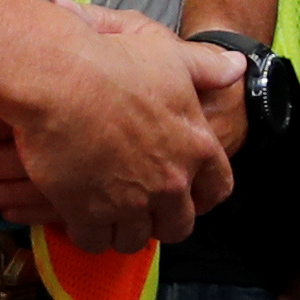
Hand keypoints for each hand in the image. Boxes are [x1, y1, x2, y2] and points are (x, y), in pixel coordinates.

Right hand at [0, 14, 240, 248]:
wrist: (61, 80)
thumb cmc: (116, 62)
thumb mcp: (171, 58)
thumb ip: (207, 68)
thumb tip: (238, 67)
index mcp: (197, 148)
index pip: (217, 190)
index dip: (203, 197)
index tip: (189, 197)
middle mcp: (170, 182)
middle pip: (177, 226)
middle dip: (163, 224)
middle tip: (144, 214)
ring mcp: (130, 202)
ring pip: (134, 240)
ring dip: (124, 232)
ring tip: (109, 219)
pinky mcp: (88, 213)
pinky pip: (94, 242)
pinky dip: (88, 235)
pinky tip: (79, 221)